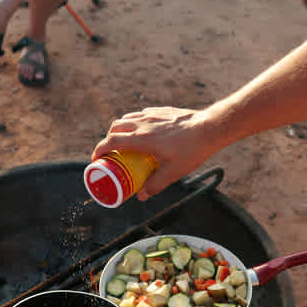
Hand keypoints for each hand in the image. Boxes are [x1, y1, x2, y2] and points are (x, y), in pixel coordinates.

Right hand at [92, 106, 221, 200]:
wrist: (210, 128)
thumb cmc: (192, 150)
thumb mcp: (173, 173)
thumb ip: (155, 185)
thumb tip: (142, 196)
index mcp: (142, 139)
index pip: (112, 141)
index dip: (100, 150)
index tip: (96, 159)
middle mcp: (143, 123)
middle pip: (116, 127)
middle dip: (108, 139)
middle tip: (111, 152)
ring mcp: (152, 114)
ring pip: (128, 118)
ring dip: (121, 129)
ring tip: (125, 142)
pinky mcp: (161, 111)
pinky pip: (142, 114)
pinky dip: (136, 123)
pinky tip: (143, 132)